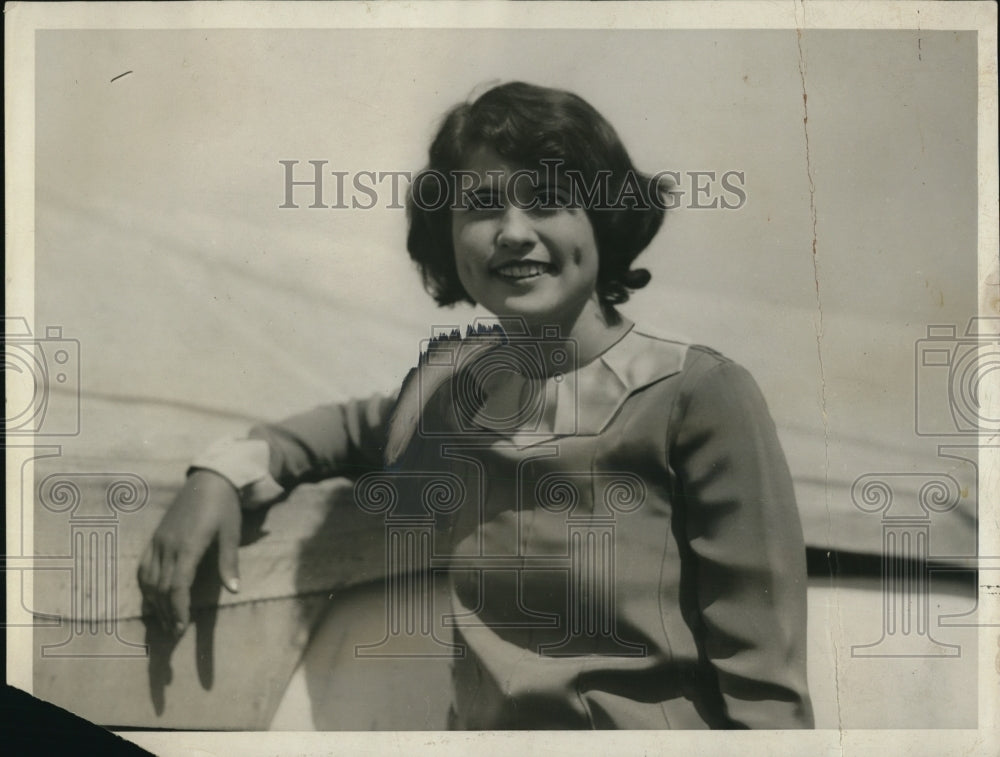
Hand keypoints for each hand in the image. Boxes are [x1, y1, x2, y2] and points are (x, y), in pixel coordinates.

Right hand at [138, 470, 241, 635]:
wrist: (208, 479)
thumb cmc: (224, 507)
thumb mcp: (231, 533)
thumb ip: (229, 562)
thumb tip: (234, 590)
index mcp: (189, 546)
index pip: (178, 586)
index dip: (178, 609)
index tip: (181, 629)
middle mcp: (169, 546)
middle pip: (162, 588)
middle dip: (167, 613)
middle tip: (175, 635)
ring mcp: (159, 541)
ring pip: (149, 579)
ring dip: (155, 604)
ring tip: (165, 622)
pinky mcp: (155, 537)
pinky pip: (143, 566)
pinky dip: (146, 586)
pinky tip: (152, 599)